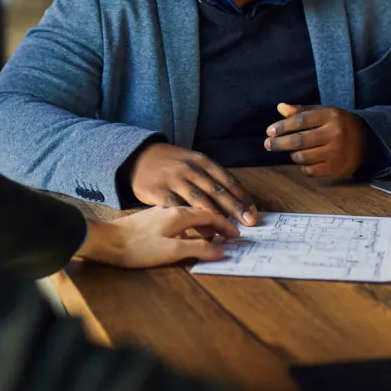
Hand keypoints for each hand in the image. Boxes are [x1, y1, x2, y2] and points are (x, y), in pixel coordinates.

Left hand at [75, 207, 239, 267]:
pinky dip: (192, 221)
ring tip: (216, 231)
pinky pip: (181, 214)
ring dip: (206, 220)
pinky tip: (190, 230)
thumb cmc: (137, 247)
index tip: (237, 235)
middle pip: (203, 209)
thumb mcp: (169, 252)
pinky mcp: (152, 216)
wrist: (105, 241)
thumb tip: (221, 251)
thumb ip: (197, 249)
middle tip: (233, 230)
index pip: (210, 215)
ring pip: (191, 211)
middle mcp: (172, 208)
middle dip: (220, 219)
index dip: (226, 225)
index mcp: (179, 214)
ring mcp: (161, 211)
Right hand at [129, 143, 257, 224]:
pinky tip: (199, 234)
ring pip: (199, 201)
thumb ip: (211, 177)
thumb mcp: (192, 161)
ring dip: (215, 218)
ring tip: (227, 232)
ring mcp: (174, 180)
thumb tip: (235, 199)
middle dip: (235, 208)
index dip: (241, 197)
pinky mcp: (158, 191)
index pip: (227, 179)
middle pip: (217, 191)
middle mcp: (189, 169)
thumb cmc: (171, 163)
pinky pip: (176, 209)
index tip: (253, 212)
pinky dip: (188, 223)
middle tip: (249, 223)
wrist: (137, 156)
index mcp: (201, 161)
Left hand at [264, 103, 365, 177]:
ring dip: (292, 154)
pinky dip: (302, 166)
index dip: (282, 126)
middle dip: (279, 143)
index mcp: (331, 116)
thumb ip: (301, 111)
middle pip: (299, 140)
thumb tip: (280, 107)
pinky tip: (303, 160)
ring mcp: (337, 153)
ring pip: (303, 157)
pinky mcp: (337, 168)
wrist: (367, 141)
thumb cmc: (339, 124)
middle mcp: (335, 134)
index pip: (301, 120)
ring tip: (292, 150)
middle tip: (267, 144)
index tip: (269, 131)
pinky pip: (310, 170)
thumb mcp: (324, 113)